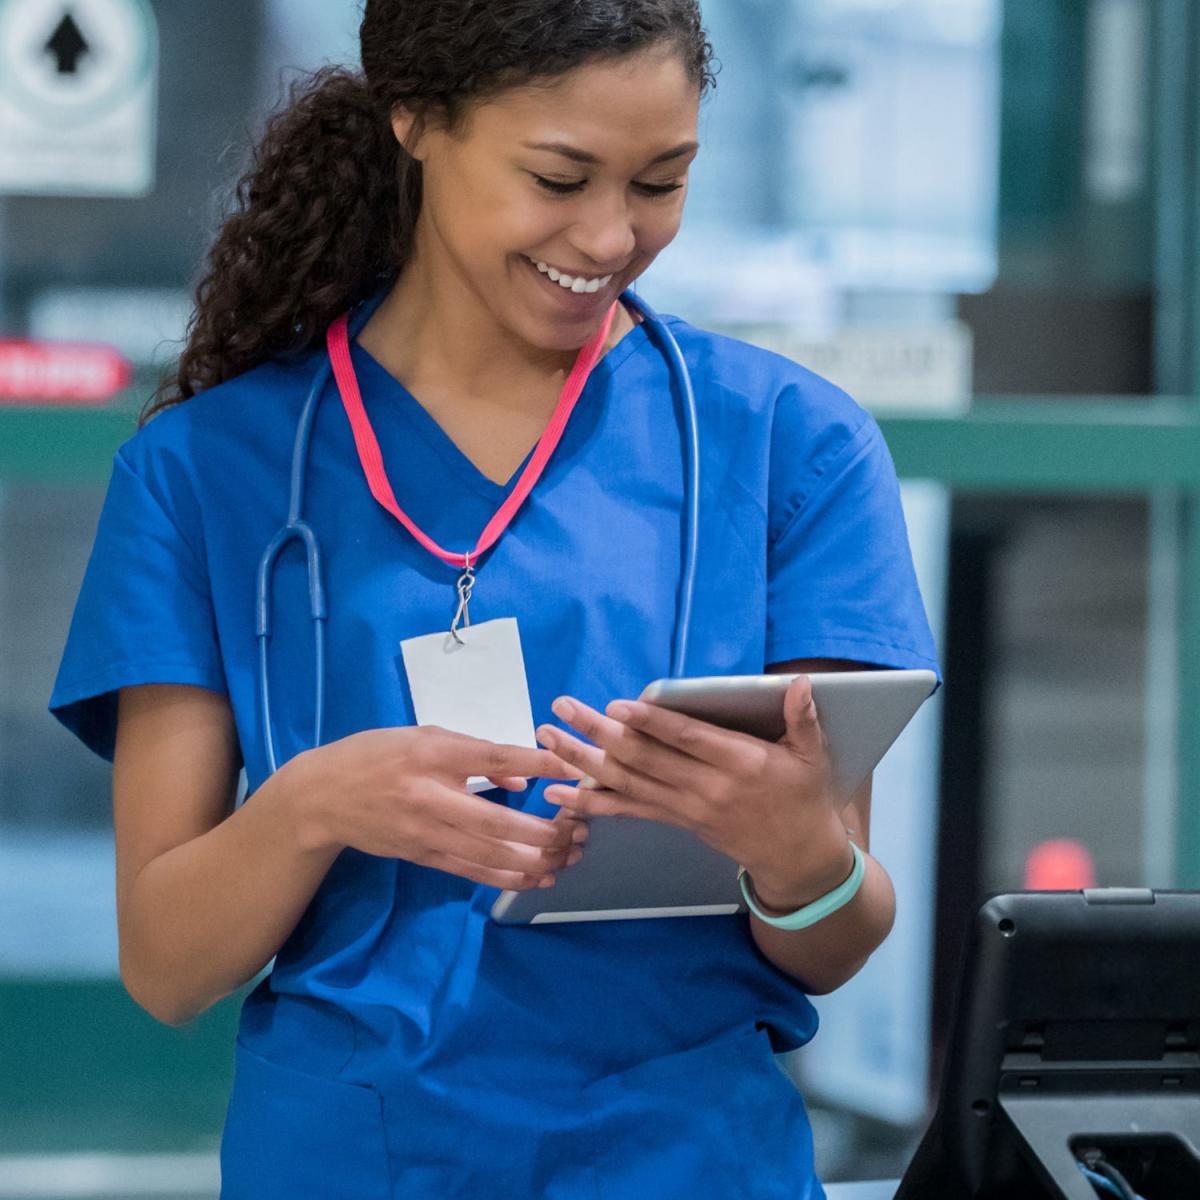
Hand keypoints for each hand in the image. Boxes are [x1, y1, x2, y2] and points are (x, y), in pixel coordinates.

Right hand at [286, 726, 587, 891]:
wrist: (322, 797)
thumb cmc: (377, 756)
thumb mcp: (424, 737)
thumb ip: (475, 753)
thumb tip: (522, 776)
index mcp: (433, 753)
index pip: (493, 758)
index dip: (536, 764)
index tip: (571, 768)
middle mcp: (431, 795)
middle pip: (498, 821)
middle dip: (545, 831)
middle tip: (579, 829)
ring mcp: (426, 831)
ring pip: (490, 853)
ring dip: (535, 859)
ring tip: (568, 856)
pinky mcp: (422, 856)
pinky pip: (471, 872)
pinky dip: (507, 877)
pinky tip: (536, 878)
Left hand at [536, 676, 852, 909]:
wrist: (797, 857)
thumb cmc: (804, 797)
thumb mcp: (813, 757)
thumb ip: (803, 719)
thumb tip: (801, 683)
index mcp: (739, 762)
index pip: (687, 739)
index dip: (651, 723)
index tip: (617, 705)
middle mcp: (706, 787)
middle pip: (643, 758)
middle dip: (598, 731)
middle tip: (562, 708)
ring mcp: (686, 807)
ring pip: (627, 782)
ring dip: (583, 761)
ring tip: (548, 740)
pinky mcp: (676, 820)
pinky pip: (628, 810)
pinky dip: (591, 803)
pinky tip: (559, 795)